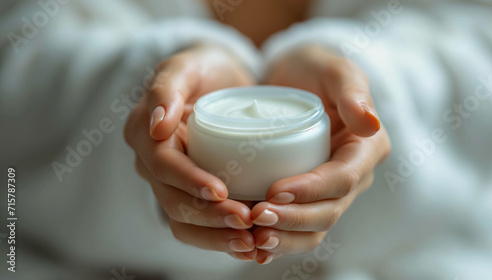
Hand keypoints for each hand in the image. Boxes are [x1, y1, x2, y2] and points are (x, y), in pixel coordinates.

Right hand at [125, 44, 258, 260]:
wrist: (221, 81)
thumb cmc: (203, 68)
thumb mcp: (185, 65)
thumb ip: (167, 87)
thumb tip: (156, 125)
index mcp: (145, 135)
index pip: (162, 166)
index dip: (189, 181)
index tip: (221, 191)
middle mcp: (154, 165)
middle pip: (173, 202)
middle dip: (208, 216)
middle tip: (246, 222)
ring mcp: (173, 183)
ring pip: (185, 222)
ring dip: (216, 237)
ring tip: (251, 243)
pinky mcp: (194, 194)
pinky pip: (201, 225)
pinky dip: (222, 239)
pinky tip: (250, 246)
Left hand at [251, 45, 390, 263]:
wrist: (295, 79)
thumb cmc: (315, 69)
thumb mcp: (334, 69)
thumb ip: (352, 90)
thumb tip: (370, 123)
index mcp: (366, 149)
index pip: (342, 179)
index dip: (311, 190)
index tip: (274, 191)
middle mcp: (352, 175)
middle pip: (328, 211)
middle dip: (294, 220)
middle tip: (255, 217)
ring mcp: (330, 190)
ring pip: (315, 228)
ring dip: (285, 238)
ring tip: (253, 238)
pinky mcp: (309, 196)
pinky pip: (299, 227)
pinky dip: (279, 240)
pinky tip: (254, 248)